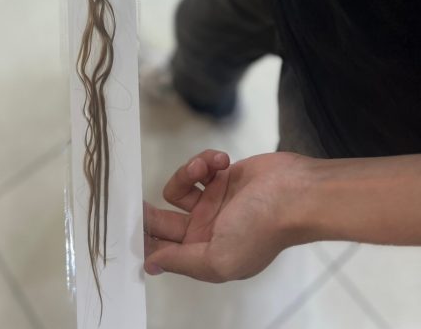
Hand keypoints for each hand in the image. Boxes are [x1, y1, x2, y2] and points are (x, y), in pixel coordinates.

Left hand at [144, 149, 306, 281]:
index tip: (131, 226)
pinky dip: (206, 161)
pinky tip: (222, 160)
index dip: (146, 240)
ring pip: (179, 187)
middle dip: (151, 210)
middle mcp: (206, 229)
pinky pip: (198, 167)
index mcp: (204, 254)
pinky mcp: (221, 176)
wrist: (295, 192)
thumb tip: (151, 265)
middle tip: (138, 200)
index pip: (164, 249)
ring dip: (187, 173)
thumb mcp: (218, 258)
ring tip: (206, 167)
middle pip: (164, 220)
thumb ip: (182, 261)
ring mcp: (214, 202)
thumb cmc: (260, 229)